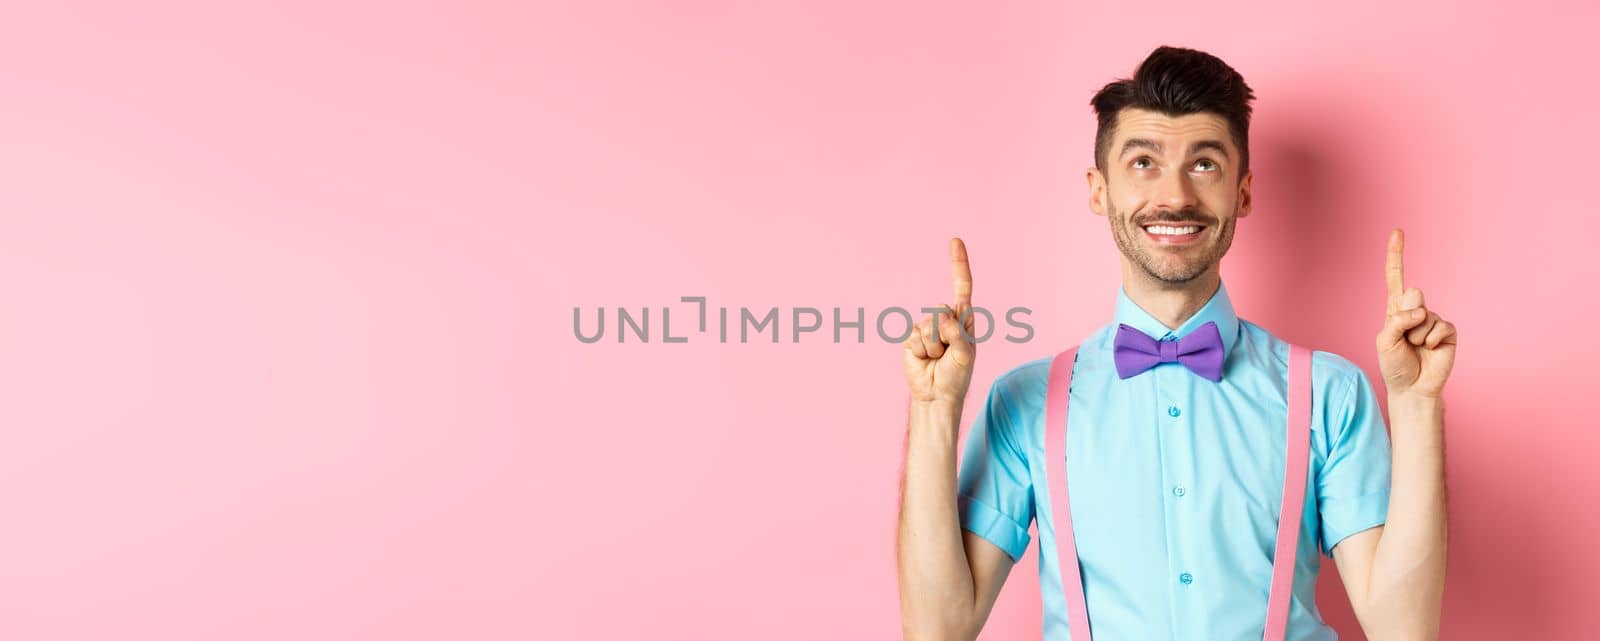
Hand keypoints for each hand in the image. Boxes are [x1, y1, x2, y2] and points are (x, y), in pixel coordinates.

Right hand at [903, 238, 978, 405]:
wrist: (935, 395)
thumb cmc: (956, 376)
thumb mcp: (965, 356)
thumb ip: (958, 336)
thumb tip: (942, 321)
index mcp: (963, 319)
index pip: (962, 286)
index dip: (958, 264)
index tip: (954, 240)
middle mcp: (945, 319)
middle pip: (942, 311)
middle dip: (946, 335)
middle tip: (948, 354)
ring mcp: (926, 328)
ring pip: (928, 327)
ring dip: (934, 348)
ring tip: (937, 360)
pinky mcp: (910, 338)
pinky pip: (914, 338)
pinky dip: (921, 352)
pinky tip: (924, 360)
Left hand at [1376, 228, 1456, 398]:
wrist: (1412, 388)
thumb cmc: (1394, 365)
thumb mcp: (1386, 341)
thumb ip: (1397, 319)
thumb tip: (1419, 302)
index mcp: (1395, 309)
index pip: (1395, 277)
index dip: (1396, 254)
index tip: (1398, 231)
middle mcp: (1415, 310)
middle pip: (1412, 295)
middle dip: (1406, 319)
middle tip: (1405, 340)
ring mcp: (1433, 320)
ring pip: (1425, 316)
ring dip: (1416, 336)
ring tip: (1415, 349)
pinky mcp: (1448, 332)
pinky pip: (1441, 327)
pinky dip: (1431, 341)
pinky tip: (1429, 351)